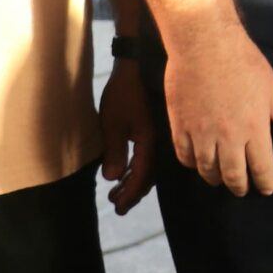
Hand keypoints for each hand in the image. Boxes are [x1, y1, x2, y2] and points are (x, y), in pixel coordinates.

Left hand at [99, 63, 157, 215]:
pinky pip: (149, 155)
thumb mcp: (113, 122)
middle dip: (133, 192)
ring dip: (134, 180)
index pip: (142, 176)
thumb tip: (114, 179)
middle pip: (149, 175)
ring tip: (117, 191)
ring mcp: (158, 134)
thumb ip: (114, 151)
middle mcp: (159, 142)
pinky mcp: (154, 128)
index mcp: (151, 141)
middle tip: (117, 206)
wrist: (138, 65)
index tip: (118, 208)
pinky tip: (126, 170)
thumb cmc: (123, 92)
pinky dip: (137, 167)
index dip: (130, 194)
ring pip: (150, 166)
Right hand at [161, 18, 272, 196]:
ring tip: (220, 180)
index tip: (267, 189)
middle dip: (240, 186)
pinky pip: (184, 156)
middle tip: (242, 190)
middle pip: (233, 175)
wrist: (204, 44)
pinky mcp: (180, 127)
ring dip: (215, 178)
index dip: (265, 182)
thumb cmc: (243, 62)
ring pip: (207, 169)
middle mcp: (228, 137)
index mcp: (254, 128)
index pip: (261, 167)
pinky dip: (192, 164)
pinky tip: (197, 163)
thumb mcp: (272, 87)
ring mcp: (201, 134)